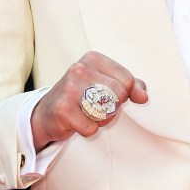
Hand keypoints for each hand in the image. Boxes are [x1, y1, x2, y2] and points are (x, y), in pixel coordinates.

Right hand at [31, 51, 147, 149]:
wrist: (46, 113)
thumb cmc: (81, 97)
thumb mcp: (106, 83)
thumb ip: (130, 86)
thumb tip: (143, 96)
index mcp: (93, 59)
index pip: (128, 80)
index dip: (124, 95)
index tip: (107, 95)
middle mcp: (80, 69)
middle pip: (119, 95)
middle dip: (112, 108)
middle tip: (96, 107)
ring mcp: (69, 88)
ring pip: (107, 113)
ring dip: (100, 120)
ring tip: (85, 113)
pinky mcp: (62, 109)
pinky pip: (91, 128)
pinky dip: (87, 130)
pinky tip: (75, 122)